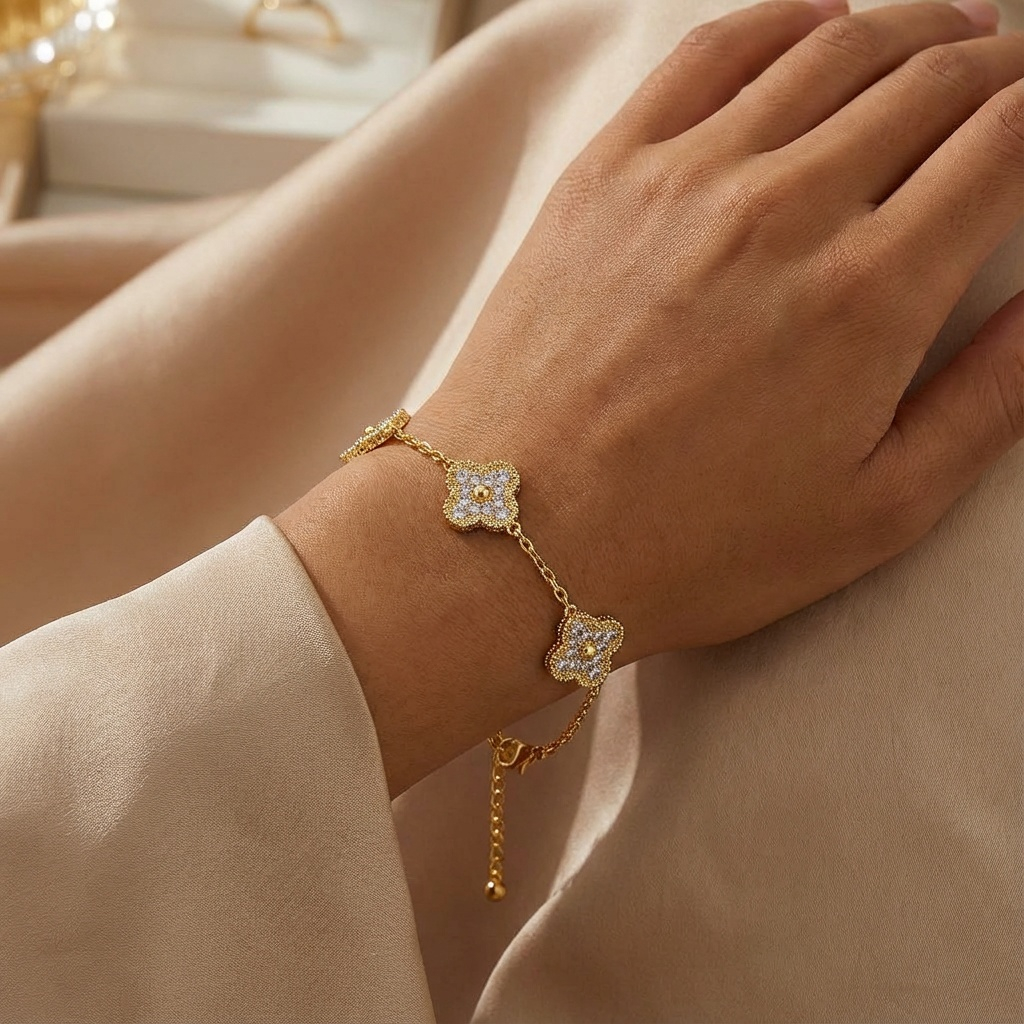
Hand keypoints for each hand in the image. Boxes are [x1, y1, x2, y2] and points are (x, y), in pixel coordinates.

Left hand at [412, 0, 1023, 659]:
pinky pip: (710, 55)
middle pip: (925, 82)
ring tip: (945, 33)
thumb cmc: (688, 546)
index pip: (1000, 144)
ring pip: (829, 51)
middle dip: (991, 65)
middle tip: (1012, 72)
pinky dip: (781, 19)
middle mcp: (785, 209)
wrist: (515, 534)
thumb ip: (987, 404)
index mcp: (869, 295)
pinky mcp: (606, 174)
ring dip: (906, 29)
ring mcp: (685, 177)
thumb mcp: (871, 514)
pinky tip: (819, 21)